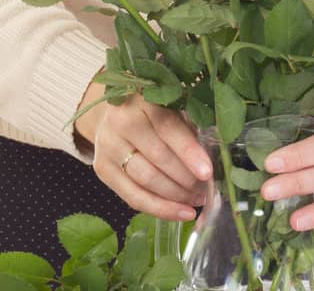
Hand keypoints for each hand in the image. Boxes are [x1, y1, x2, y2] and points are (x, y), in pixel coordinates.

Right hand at [74, 76, 211, 221]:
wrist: (115, 112)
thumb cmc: (152, 109)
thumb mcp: (171, 106)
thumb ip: (188, 126)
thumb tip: (210, 160)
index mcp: (141, 100)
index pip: (168, 128)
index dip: (189, 152)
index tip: (207, 172)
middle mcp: (120, 122)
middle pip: (158, 158)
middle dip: (186, 179)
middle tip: (207, 190)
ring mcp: (108, 147)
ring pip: (145, 180)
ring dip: (176, 196)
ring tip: (197, 201)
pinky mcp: (102, 169)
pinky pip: (132, 197)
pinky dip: (159, 209)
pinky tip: (180, 212)